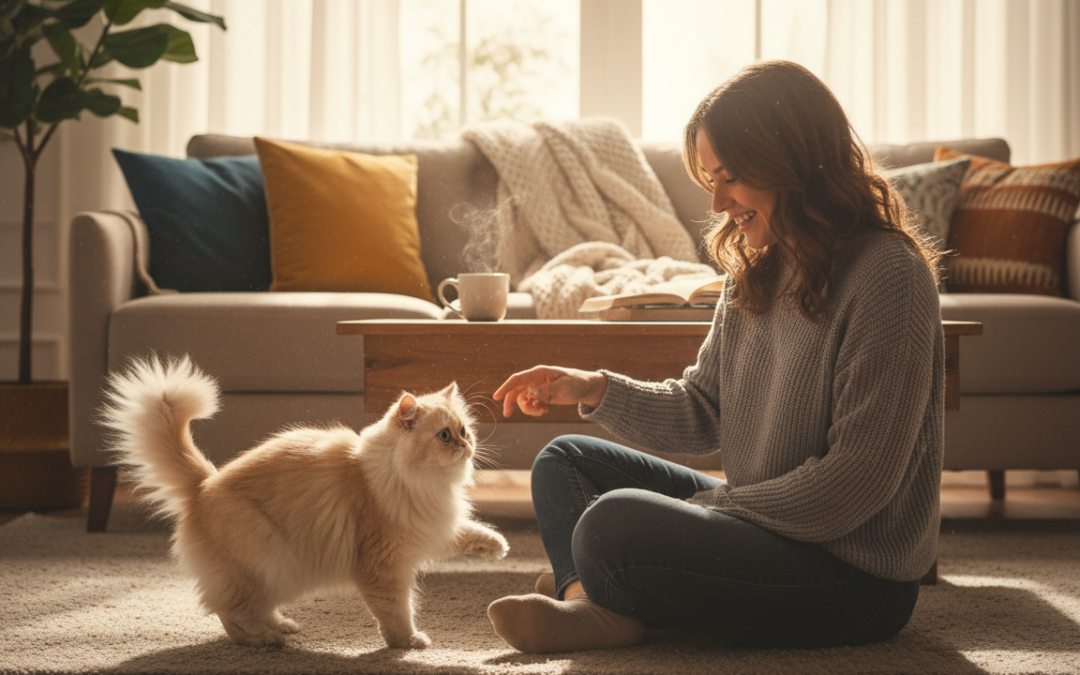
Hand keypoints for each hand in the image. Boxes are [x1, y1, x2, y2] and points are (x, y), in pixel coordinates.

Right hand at [493, 366, 607, 417]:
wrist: (588, 388)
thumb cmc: (577, 383)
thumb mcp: (563, 388)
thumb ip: (546, 391)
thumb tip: (530, 394)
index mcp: (540, 372)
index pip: (518, 379)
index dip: (506, 387)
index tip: (496, 397)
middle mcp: (536, 379)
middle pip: (516, 390)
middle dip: (511, 402)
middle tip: (508, 415)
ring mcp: (538, 387)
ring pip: (523, 400)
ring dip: (529, 409)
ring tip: (543, 412)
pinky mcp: (542, 395)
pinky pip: (531, 404)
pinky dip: (535, 410)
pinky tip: (545, 411)